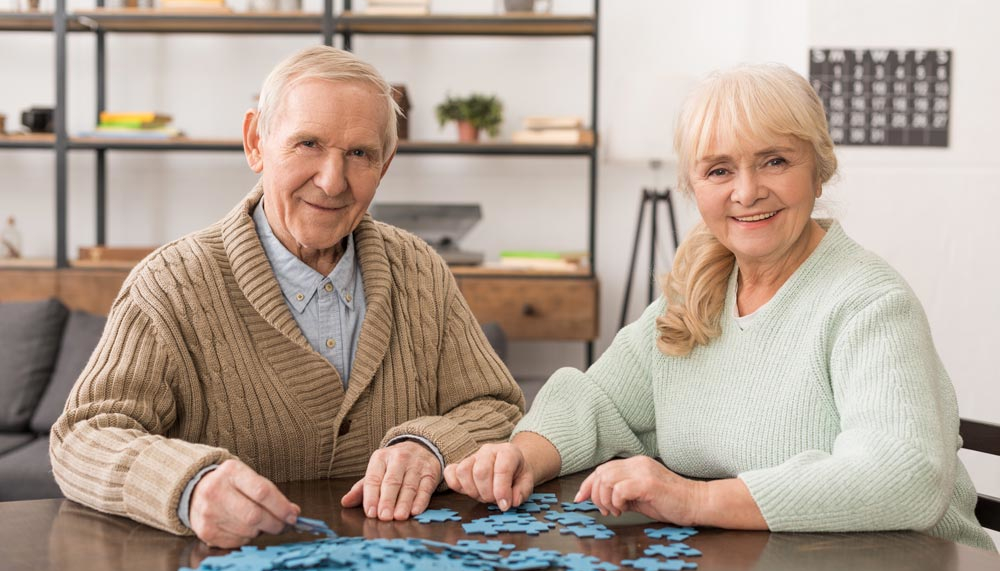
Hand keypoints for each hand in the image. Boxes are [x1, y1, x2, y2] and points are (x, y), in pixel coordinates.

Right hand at [189, 459, 300, 547]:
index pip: (262, 492)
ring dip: (262, 531)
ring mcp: (209, 513)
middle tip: (284, 524)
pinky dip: (248, 537)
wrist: (195, 490)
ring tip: (262, 523)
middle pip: (255, 515)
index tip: (293, 515)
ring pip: (248, 530)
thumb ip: (271, 493)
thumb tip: (293, 512)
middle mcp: (216, 491)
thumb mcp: (248, 477)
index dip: (281, 507)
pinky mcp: (206, 531)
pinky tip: (245, 528)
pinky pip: (237, 541)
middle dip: (275, 523)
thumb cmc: (230, 483)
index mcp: (231, 472)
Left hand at [340, 441, 440, 520]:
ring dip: (404, 502)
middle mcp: (399, 458)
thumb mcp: (376, 471)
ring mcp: (416, 464)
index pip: (373, 478)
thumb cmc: (394, 465)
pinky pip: (425, 487)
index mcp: (381, 457)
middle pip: (392, 481)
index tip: (370, 513)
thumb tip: (345, 502)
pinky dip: (420, 500)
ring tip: (399, 517)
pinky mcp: (431, 471)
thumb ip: (361, 488)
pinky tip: (415, 511)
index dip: (371, 497)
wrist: (421, 447)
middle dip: (387, 500)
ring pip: (409, 485)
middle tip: (384, 517)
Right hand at [443, 443, 534, 510]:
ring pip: (463, 471)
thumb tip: (511, 501)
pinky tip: (467, 491)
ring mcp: (473, 456)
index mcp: (508, 451)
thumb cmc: (518, 474)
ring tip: (483, 496)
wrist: (511, 464)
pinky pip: (450, 472)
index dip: (502, 490)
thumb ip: (522, 491)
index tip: (504, 505)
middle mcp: (488, 450)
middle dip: (487, 493)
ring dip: (472, 490)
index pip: (502, 469)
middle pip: (480, 472)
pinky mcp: (461, 464)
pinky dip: (455, 484)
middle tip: (494, 500)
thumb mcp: (527, 482)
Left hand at [575, 456, 704, 524]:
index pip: (602, 469)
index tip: (580, 498)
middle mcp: (637, 463)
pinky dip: (616, 501)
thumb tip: (599, 497)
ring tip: (616, 511)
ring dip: (605, 499)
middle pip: (601, 473)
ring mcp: (642, 471)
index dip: (588, 484)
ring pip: (607, 479)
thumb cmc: (670, 501)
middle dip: (595, 494)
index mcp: (635, 463)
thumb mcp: (639, 495)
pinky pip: (620, 489)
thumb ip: (620, 493)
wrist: (696, 502)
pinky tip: (624, 509)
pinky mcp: (648, 483)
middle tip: (605, 510)